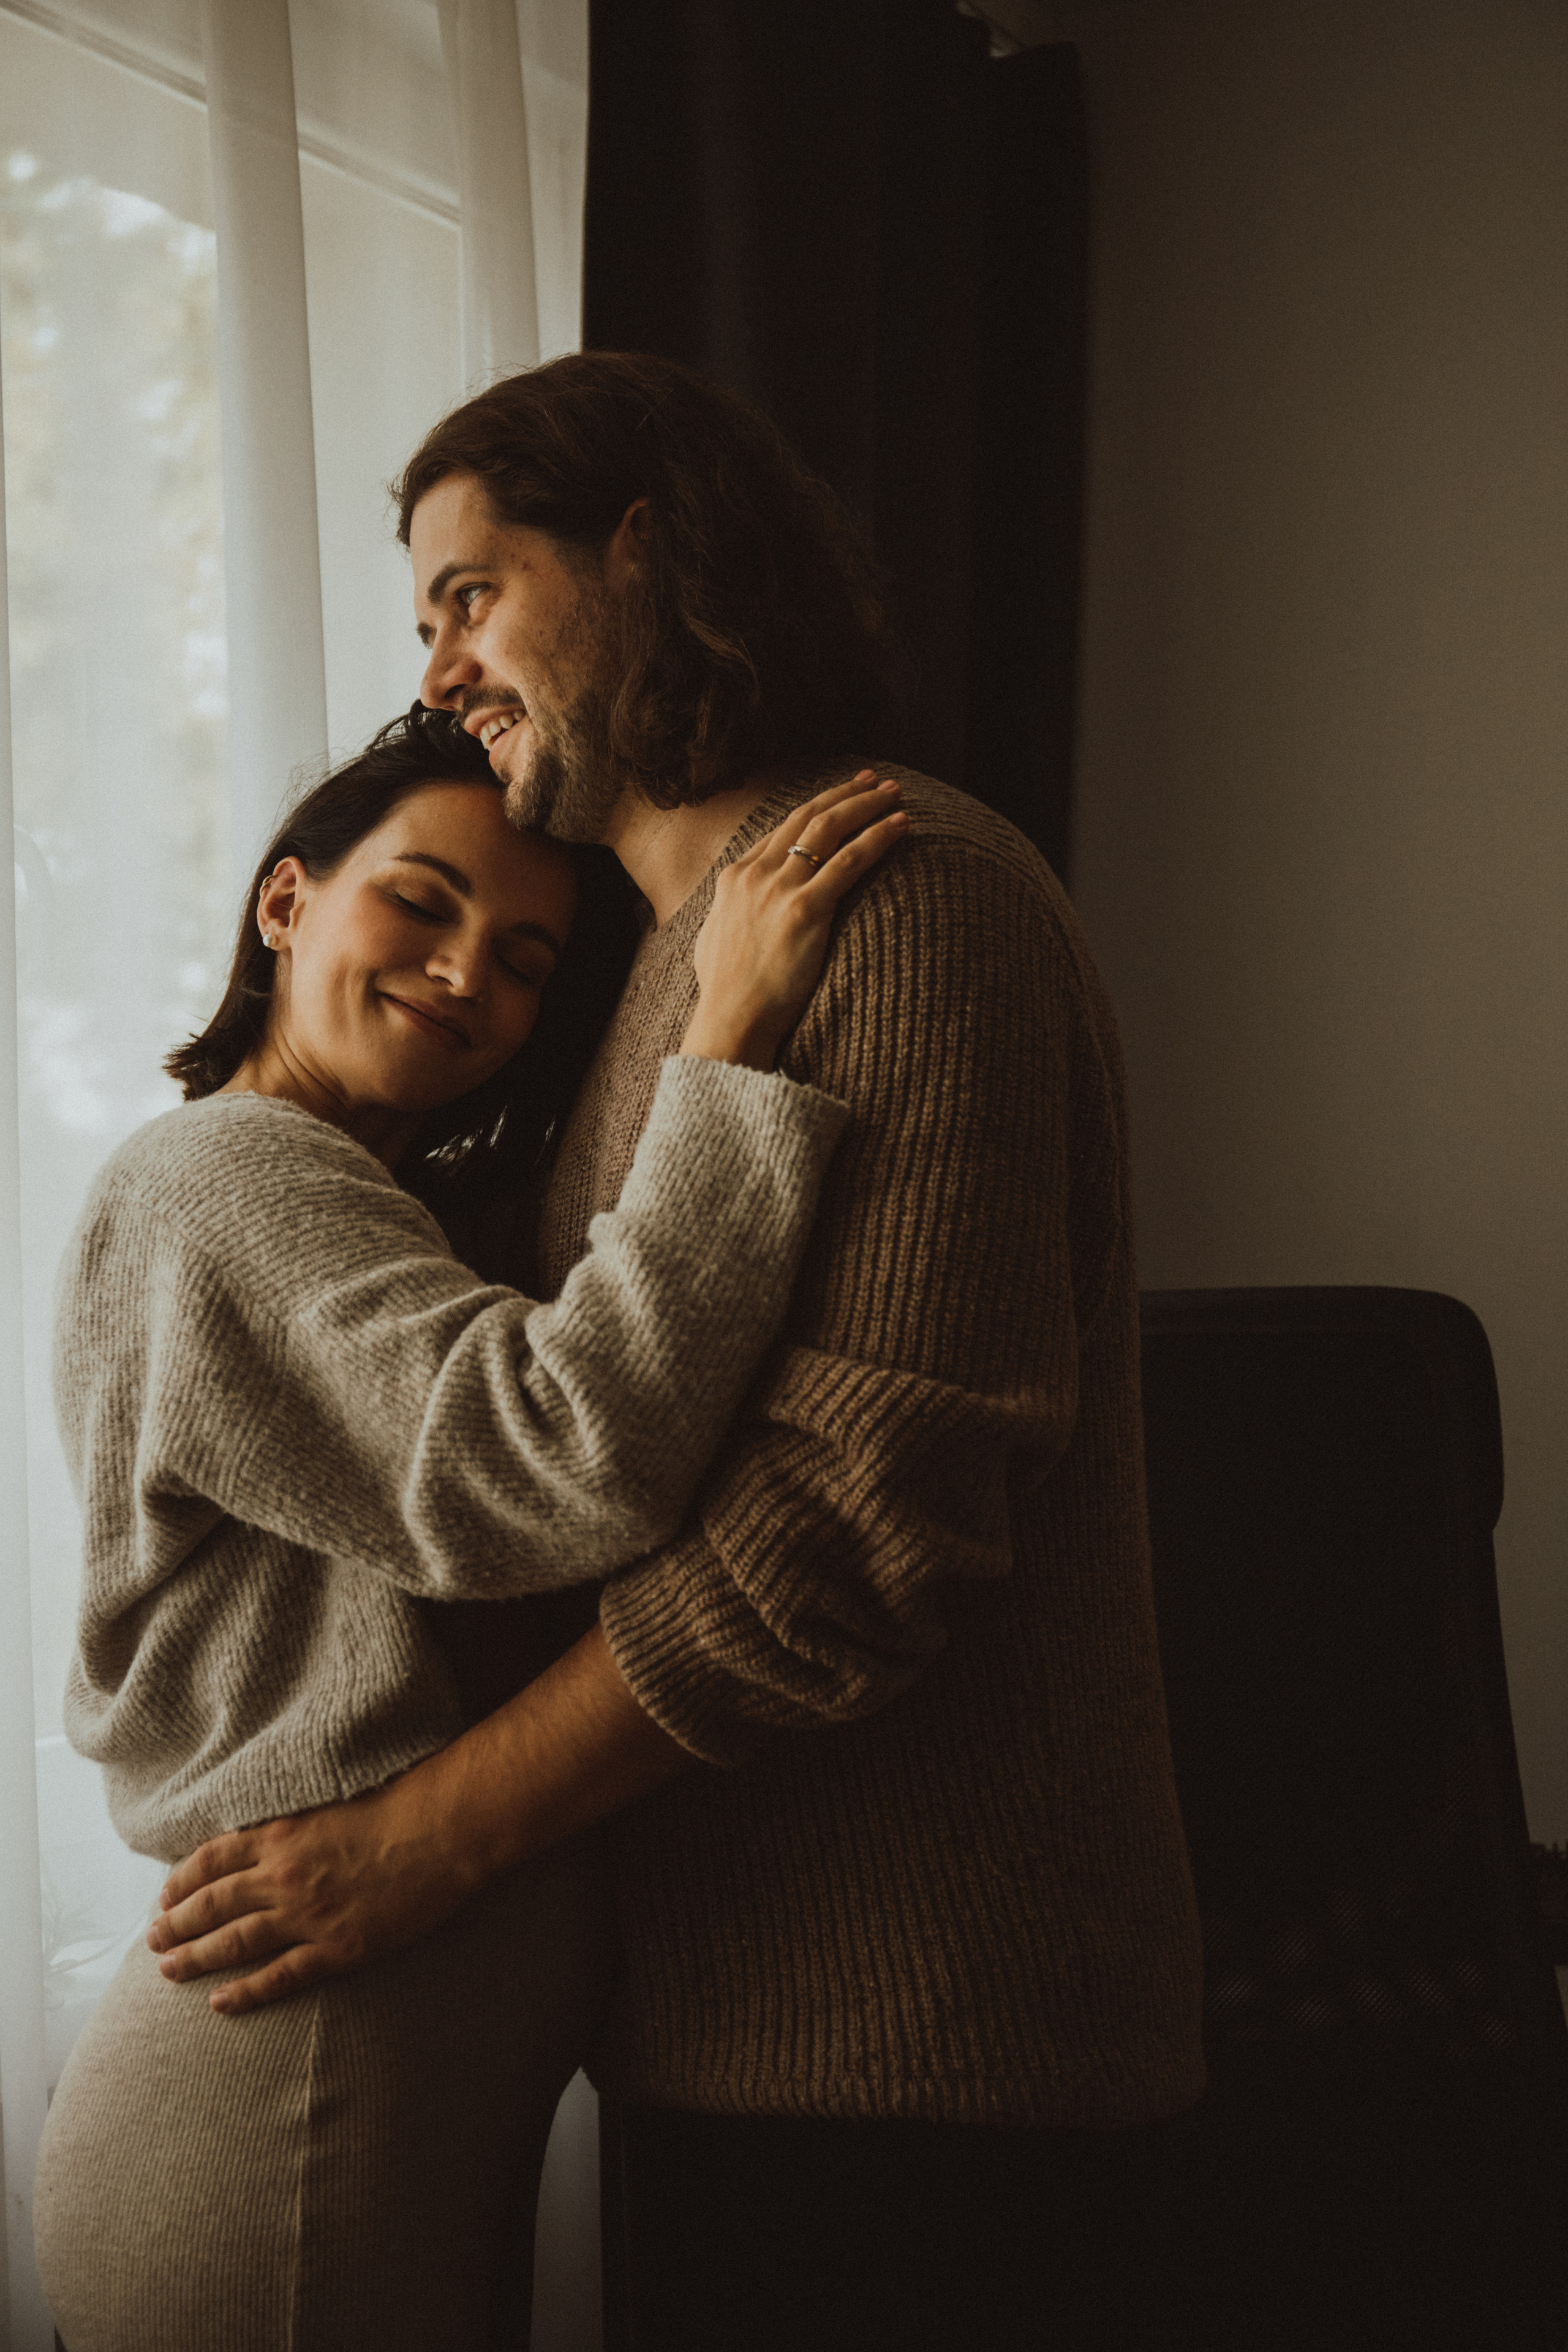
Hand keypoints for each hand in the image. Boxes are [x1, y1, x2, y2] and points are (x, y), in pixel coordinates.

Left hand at [146, 1624, 684, 2011]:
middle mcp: (284, 1875)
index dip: (183, 1879)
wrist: (449, 1826)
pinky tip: (221, 2003)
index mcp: (283, 1831)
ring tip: (168, 1970)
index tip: (164, 1894)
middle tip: (152, 1940)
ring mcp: (309, 1915)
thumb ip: (301, 1811)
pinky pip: (281, 1976)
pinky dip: (247, 1992)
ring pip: (236, 1943)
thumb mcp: (338, 1789)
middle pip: (214, 1904)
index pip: (214, 1858)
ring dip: (196, 1958)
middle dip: (177, 1923)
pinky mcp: (338, 1947)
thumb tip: (276, 1818)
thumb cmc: (405, 1794)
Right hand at [680, 772, 907, 1068]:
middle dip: (844, 793)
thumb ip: (728, 914)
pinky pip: (849, 862)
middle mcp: (755, 875)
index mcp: (734, 878)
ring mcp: (779, 891)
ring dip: (866, 805)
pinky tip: (901, 826)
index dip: (815, 807)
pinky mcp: (805, 911)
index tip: (840, 796)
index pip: (781, 829)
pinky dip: (877, 838)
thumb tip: (729, 911)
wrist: (730, 1021)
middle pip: (806, 817)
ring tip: (895, 794)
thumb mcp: (713, 940)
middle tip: (875, 780)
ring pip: (830, 829)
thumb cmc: (725, 993)